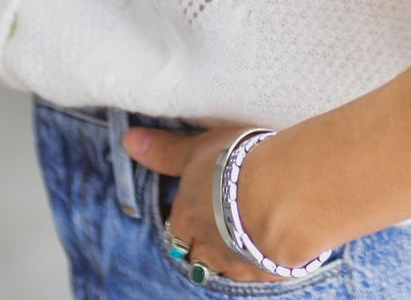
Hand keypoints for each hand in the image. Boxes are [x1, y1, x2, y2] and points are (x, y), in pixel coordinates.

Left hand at [123, 124, 309, 283]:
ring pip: (229, 265)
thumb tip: (130, 140)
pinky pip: (262, 269)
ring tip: (253, 234)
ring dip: (237, 252)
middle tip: (225, 226)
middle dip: (209, 243)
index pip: (178, 228)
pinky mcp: (268, 271)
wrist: (280, 196)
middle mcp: (206, 248)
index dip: (189, 221)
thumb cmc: (235, 168)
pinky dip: (266, 256)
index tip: (201, 211)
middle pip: (199, 254)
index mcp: (186, 220)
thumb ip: (166, 150)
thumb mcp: (198, 150)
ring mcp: (237, 263)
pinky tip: (277, 242)